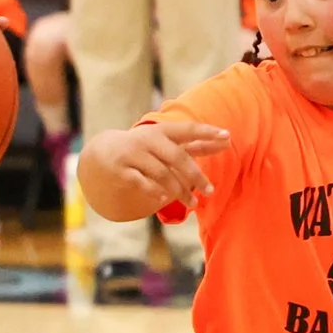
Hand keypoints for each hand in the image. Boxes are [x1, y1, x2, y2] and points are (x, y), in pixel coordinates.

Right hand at [81, 120, 228, 210]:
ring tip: (193, 203)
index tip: (227, 136)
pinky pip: (142, 183)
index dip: (207, 132)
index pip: (188, 129)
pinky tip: (165, 199)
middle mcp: (148, 140)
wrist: (105, 152)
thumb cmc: (147, 148)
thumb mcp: (168, 142)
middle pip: (177, 157)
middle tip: (210, 191)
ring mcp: (134, 155)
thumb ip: (196, 143)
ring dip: (179, 190)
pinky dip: (155, 192)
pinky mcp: (122, 170)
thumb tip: (227, 140)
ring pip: (162, 174)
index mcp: (163, 131)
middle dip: (195, 175)